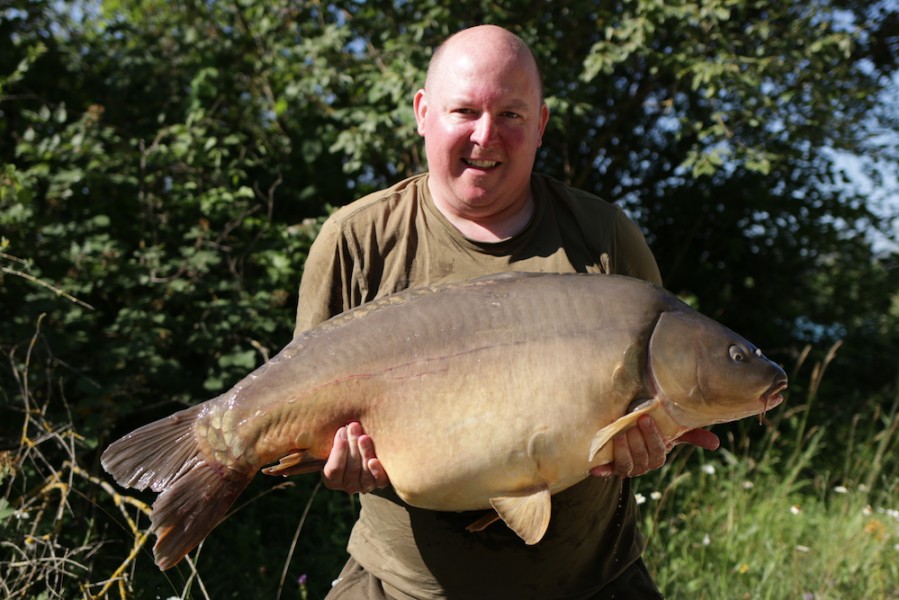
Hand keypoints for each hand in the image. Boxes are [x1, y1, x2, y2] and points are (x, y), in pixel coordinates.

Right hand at [322, 422, 389, 492]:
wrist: (361, 452)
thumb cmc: (344, 444)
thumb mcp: (335, 443)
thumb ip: (335, 439)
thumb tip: (338, 427)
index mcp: (331, 479)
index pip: (334, 469)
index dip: (337, 451)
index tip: (341, 431)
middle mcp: (348, 486)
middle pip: (351, 468)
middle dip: (352, 445)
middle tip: (354, 426)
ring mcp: (364, 486)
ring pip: (365, 473)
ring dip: (365, 453)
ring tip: (364, 437)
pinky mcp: (378, 483)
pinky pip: (379, 481)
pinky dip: (377, 471)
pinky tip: (374, 460)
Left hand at [589, 415, 719, 477]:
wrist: (628, 432)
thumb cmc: (654, 430)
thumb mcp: (672, 429)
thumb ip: (692, 434)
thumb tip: (716, 444)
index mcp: (658, 456)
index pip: (658, 451)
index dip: (653, 437)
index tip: (646, 418)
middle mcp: (643, 464)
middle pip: (642, 458)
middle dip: (637, 441)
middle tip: (632, 423)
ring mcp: (627, 466)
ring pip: (627, 464)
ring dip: (623, 449)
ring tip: (619, 433)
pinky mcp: (611, 466)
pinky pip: (608, 470)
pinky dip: (602, 470)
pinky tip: (594, 468)